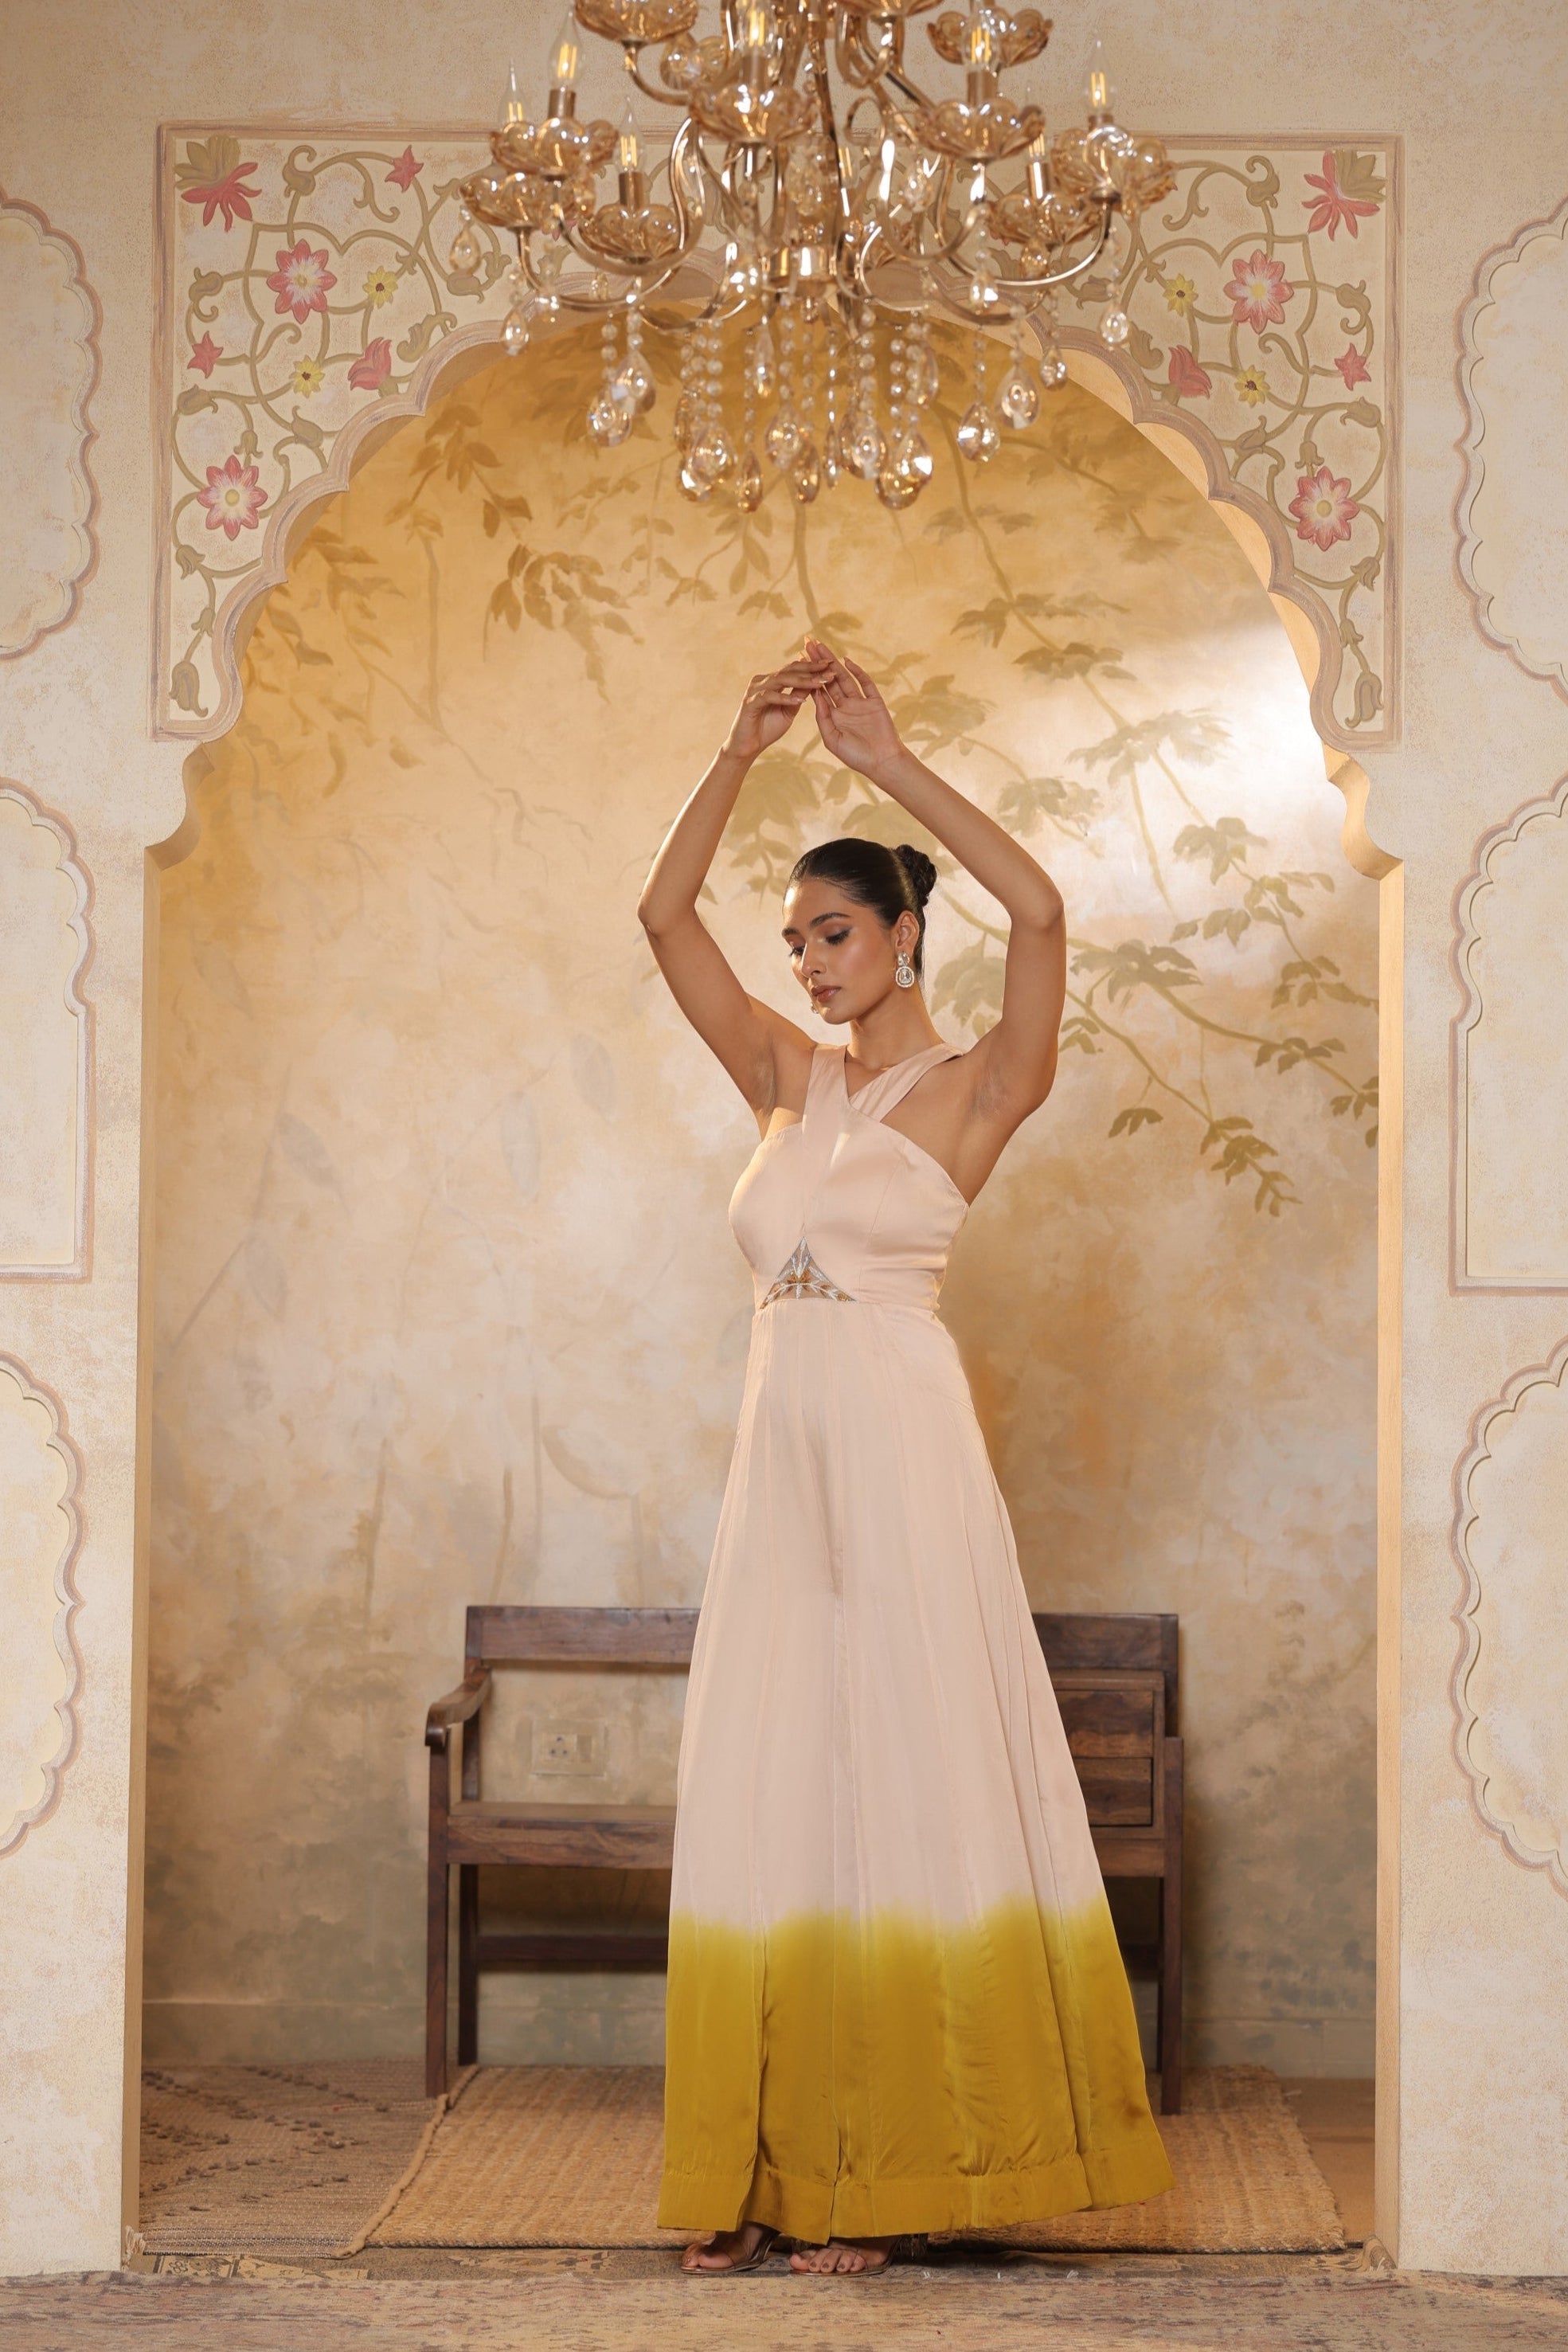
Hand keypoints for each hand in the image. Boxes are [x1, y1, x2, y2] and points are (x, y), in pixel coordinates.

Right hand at [722, 653, 831, 763]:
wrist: (747, 747)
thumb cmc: (767, 729)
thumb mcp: (789, 711)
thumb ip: (798, 696)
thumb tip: (815, 683)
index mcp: (772, 681)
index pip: (794, 669)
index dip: (812, 666)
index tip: (831, 665)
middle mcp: (763, 681)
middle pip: (789, 670)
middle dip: (811, 668)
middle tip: (829, 666)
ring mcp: (755, 690)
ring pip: (781, 680)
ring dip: (802, 681)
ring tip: (820, 682)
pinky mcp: (750, 702)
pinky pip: (770, 696)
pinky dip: (785, 698)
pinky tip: (801, 700)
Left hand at [805, 642, 904, 781]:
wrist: (882, 763)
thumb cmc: (856, 756)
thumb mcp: (832, 739)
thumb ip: (822, 718)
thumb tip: (814, 697)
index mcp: (834, 715)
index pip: (819, 690)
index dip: (808, 675)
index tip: (797, 660)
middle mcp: (846, 706)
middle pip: (829, 679)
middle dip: (818, 661)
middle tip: (807, 642)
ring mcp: (861, 702)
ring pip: (844, 677)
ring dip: (832, 661)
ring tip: (820, 646)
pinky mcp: (875, 702)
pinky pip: (865, 684)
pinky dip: (857, 672)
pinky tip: (846, 661)